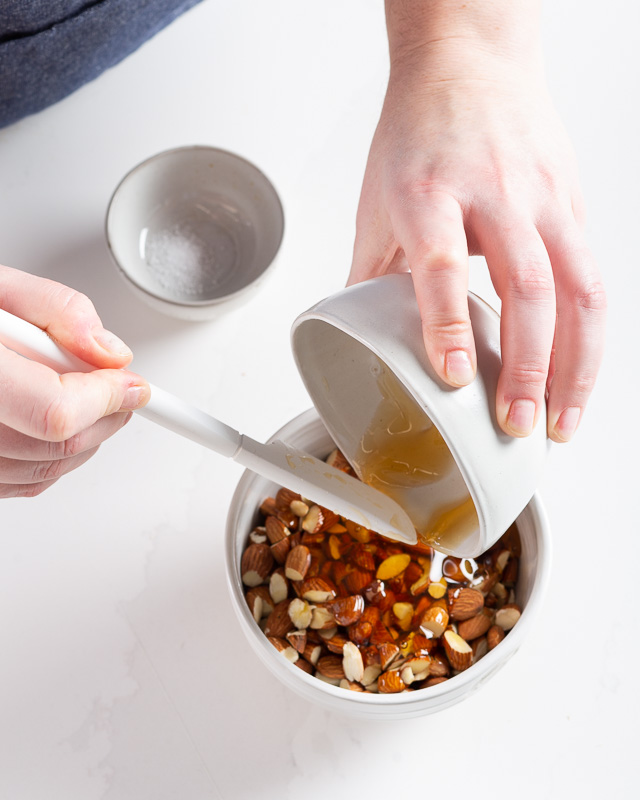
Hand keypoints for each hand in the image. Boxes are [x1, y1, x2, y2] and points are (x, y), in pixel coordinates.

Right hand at [0, 265, 149, 496]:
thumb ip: (57, 309)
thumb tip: (109, 352)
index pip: (55, 412)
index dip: (107, 400)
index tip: (135, 385)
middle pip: (56, 446)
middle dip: (107, 419)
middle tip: (123, 391)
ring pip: (43, 472)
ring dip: (86, 441)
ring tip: (91, 400)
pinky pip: (18, 484)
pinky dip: (52, 458)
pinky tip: (55, 424)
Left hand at [350, 28, 605, 441]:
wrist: (471, 63)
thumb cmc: (419, 132)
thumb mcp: (378, 202)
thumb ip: (368, 275)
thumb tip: (351, 339)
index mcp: (428, 191)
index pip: (443, 263)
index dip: (448, 324)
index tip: (453, 377)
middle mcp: (494, 192)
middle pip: (527, 285)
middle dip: (527, 367)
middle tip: (515, 425)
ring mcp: (544, 197)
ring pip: (578, 288)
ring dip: (574, 366)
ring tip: (560, 421)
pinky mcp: (574, 204)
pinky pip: (592, 277)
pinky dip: (589, 336)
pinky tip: (576, 376)